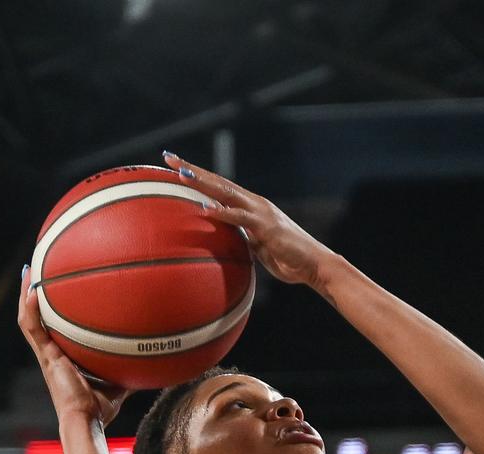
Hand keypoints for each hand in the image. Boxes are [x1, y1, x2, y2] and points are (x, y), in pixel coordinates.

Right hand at [18, 269, 130, 425]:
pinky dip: (31, 310)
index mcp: (63, 357)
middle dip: (34, 294)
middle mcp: (51, 353)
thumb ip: (131, 370)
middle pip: (37, 318)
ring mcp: (46, 354)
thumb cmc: (100, 409)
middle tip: (36, 270)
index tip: (54, 289)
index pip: (53, 328)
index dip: (51, 309)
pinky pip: (33, 328)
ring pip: (28, 319)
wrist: (85, 421)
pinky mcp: (45, 357)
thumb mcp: (119, 383)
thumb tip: (155, 362)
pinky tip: (33, 291)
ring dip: (26, 294)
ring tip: (28, 271)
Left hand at [164, 151, 333, 287]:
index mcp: (250, 206)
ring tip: (181, 175)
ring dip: (203, 183)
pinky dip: (222, 212)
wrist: (314, 265)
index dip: (197, 175)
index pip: (219, 186)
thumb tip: (224, 238)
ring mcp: (260, 212)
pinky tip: (206, 208)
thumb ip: (241, 237)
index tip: (174, 166)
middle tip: (169, 158)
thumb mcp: (256, 246)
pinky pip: (240, 218)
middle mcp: (254, 203)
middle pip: (218, 182)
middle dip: (192, 169)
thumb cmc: (286, 259)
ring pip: (227, 193)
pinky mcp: (266, 226)